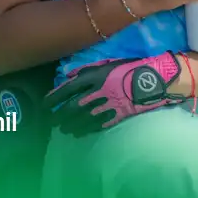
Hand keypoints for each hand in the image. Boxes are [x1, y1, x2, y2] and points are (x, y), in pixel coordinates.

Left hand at [44, 52, 189, 135]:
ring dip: (68, 125)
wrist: (153, 81)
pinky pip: (95, 126)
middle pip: (71, 107)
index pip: (67, 89)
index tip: (44, 104)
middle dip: (58, 116)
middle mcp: (97, 92)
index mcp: (94, 76)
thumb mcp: (108, 64)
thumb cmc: (129, 68)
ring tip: (62, 129)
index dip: (53, 98)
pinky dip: (83, 131)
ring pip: (80, 119)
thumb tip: (69, 77)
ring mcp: (105, 106)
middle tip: (50, 121)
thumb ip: (88, 70)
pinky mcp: (114, 117)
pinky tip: (77, 133)